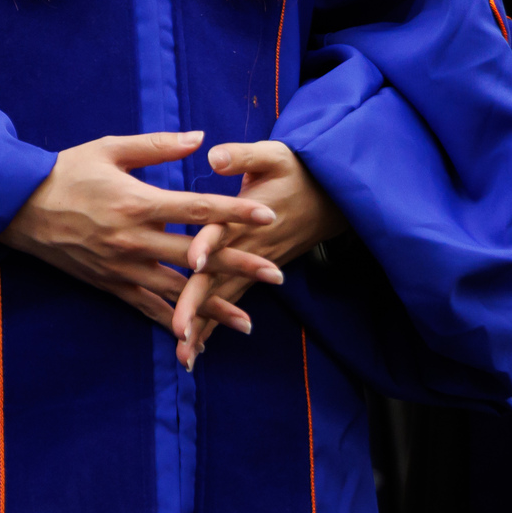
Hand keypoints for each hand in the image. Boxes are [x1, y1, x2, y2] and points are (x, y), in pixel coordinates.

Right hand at [0, 132, 285, 340]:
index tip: (267, 214)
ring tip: (248, 321)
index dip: (235, 210)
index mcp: (137, 201)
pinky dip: (172, 322)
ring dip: (214, 307)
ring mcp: (122, 267)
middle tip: (278, 273)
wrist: (19, 208)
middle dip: (240, 264)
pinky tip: (196, 337)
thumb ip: (158, 146)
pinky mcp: (109, 284)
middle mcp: (134, 239)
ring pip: (177, 291)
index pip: (197, 207)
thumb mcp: (110, 148)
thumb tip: (200, 138)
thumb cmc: (66, 171)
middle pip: (197, 255)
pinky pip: (146, 307)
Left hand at [170, 141, 346, 370]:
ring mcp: (251, 265)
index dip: (209, 245)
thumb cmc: (296, 171)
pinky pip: (231, 303)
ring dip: (205, 327)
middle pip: (218, 278)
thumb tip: (213, 155)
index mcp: (244, 217)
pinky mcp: (253, 275)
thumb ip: (242, 155)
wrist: (332, 198)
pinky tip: (197, 350)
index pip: (224, 233)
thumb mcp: (273, 155)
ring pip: (224, 299)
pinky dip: (215, 328)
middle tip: (179, 332)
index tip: (194, 262)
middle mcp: (247, 247)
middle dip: (197, 305)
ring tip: (184, 356)